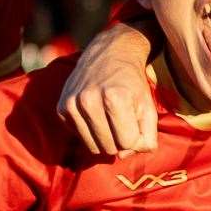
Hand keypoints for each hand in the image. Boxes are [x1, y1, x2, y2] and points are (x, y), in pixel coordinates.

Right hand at [57, 22, 157, 155]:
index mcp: (115, 98)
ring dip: (105, 139)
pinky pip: (80, 138)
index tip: (137, 123)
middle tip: (123, 121)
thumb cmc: (133, 84)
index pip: (127, 143)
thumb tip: (125, 155)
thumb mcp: (149, 107)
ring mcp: (72, 104)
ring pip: (93, 147)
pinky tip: (96, 115)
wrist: (109, 55)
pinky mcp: (62, 108)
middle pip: (109, 148)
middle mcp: (89, 100)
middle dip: (120, 140)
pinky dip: (91, 132)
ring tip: (110, 119)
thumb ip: (148, 137)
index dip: (136, 138)